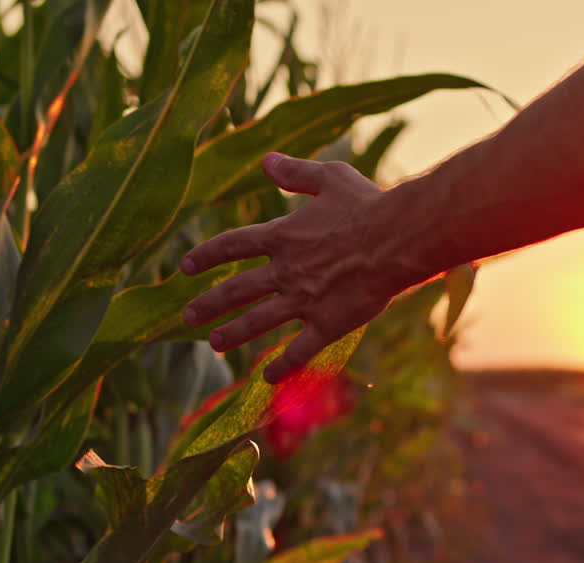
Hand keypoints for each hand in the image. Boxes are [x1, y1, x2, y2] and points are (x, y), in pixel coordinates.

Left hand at [181, 152, 398, 383]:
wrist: (398, 239)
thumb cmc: (368, 204)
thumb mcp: (330, 178)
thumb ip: (296, 173)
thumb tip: (266, 160)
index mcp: (282, 235)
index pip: (232, 246)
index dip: (206, 256)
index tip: (185, 267)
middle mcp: (286, 271)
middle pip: (237, 290)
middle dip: (209, 304)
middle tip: (187, 318)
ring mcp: (304, 300)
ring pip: (258, 322)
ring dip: (232, 335)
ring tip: (214, 344)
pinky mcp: (328, 324)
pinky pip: (299, 350)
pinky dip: (282, 366)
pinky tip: (266, 379)